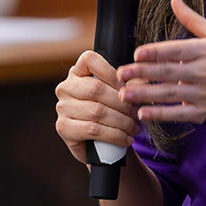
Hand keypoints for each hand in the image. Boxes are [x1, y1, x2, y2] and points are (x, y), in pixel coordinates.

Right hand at [54, 50, 141, 164]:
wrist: (99, 144)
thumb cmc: (110, 111)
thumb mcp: (119, 94)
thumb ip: (130, 84)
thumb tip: (143, 82)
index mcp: (78, 71)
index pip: (90, 60)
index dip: (112, 73)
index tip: (129, 89)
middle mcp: (66, 87)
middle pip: (96, 88)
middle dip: (122, 103)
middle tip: (138, 113)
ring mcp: (62, 107)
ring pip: (96, 111)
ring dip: (122, 121)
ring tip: (135, 128)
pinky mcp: (63, 127)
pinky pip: (93, 130)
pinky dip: (114, 135)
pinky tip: (126, 138)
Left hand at [118, 0, 205, 123]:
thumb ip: (191, 19)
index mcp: (204, 51)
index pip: (176, 50)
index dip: (156, 52)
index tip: (136, 53)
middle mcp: (203, 72)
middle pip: (168, 73)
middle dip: (142, 73)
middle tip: (120, 74)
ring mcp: (202, 94)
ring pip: (169, 94)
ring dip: (145, 94)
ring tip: (124, 95)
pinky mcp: (203, 112)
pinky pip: (178, 114)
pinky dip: (160, 114)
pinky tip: (143, 112)